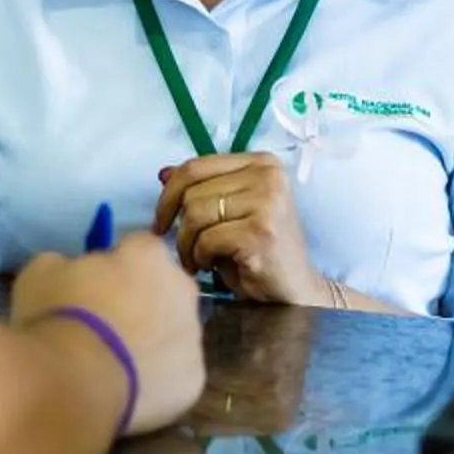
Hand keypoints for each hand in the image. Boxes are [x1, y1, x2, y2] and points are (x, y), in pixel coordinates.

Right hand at [9, 233, 205, 434]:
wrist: (74, 383)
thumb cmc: (57, 318)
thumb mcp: (41, 273)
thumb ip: (66, 264)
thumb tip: (72, 271)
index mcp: (148, 254)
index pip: (137, 246)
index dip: (115, 264)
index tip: (93, 284)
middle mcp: (182, 289)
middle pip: (164, 289)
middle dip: (141, 301)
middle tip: (106, 326)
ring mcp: (193, 337)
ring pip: (174, 333)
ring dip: (152, 341)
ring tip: (115, 364)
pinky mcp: (194, 380)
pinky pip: (175, 375)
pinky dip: (157, 381)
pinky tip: (129, 391)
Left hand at [153, 153, 325, 306]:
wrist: (293, 290)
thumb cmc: (259, 251)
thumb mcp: (231, 212)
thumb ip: (204, 189)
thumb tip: (164, 173)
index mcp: (261, 163)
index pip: (195, 166)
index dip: (168, 194)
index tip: (160, 220)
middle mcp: (268, 176)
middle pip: (193, 191)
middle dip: (179, 226)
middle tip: (185, 250)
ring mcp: (268, 202)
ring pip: (195, 214)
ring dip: (187, 244)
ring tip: (198, 259)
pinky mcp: (261, 231)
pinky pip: (207, 239)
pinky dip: (201, 256)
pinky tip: (210, 266)